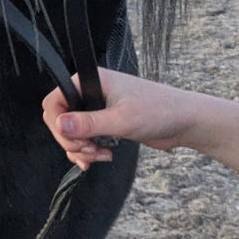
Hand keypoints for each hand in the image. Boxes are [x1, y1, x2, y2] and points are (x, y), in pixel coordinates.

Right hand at [42, 69, 200, 167]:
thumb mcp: (121, 120)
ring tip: (100, 156)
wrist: (184, 121)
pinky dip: (87, 152)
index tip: (73, 141)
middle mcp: (90, 91)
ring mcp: (97, 108)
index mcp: (90, 81)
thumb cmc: (158, 111)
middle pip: (60, 119)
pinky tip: (99, 158)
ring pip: (71, 132)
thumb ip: (88, 123)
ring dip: (80, 149)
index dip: (57, 123)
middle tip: (90, 152)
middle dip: (71, 140)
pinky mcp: (105, 122)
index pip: (54, 100)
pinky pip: (84, 139)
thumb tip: (59, 123)